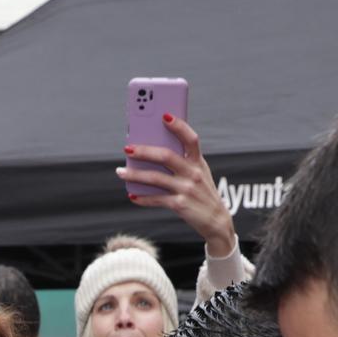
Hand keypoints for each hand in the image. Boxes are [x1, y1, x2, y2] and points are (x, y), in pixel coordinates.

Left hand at [118, 113, 235, 257]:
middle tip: (127, 148)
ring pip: (156, 178)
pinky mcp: (180, 205)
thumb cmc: (202, 192)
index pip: (191, 139)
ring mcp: (187, 189)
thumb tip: (150, 151)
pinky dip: (142, 198)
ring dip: (135, 175)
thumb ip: (181, 161)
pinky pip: (156, 199)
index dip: (179, 126)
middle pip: (166, 156)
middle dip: (144, 151)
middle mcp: (194, 173)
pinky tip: (132, 195)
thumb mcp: (198, 173)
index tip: (164, 115)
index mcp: (198, 161)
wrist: (217, 221)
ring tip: (120, 172)